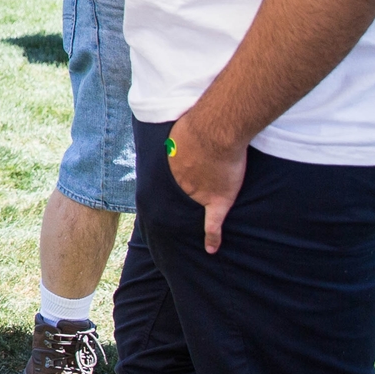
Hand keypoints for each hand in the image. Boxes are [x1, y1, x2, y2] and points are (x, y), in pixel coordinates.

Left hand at [166, 112, 247, 252]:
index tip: (155, 201)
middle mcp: (182, 184)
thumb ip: (175, 137)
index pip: (164, 184)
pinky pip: (213, 224)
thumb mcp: (177, 130)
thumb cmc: (198, 125)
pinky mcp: (219, 198)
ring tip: (189, 229)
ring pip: (194, 208)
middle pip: (177, 198)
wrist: (216, 131)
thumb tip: (175, 128)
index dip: (163, 191)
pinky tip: (211, 249)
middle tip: (165, 222)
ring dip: (193, 215)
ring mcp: (200, 193)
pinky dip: (212, 237)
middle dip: (175, 206)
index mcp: (172, 170)